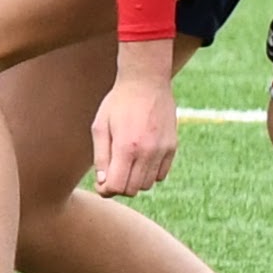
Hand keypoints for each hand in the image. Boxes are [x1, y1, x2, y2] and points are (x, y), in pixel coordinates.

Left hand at [90, 69, 180, 196]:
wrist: (146, 82)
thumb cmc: (118, 103)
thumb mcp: (100, 127)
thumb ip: (101, 157)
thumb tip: (103, 182)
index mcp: (126, 147)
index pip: (117, 186)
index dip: (106, 190)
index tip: (101, 183)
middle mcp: (147, 152)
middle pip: (133, 189)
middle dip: (119, 186)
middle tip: (111, 174)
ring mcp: (163, 150)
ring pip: (148, 184)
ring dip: (134, 180)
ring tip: (125, 164)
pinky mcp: (172, 147)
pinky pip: (161, 174)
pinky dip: (149, 174)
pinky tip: (140, 160)